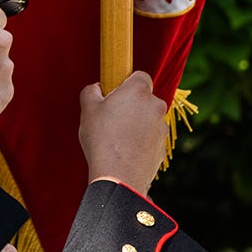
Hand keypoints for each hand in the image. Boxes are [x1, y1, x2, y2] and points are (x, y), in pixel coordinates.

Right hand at [78, 72, 169, 192]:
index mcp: (138, 91)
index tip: (115, 94)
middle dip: (132, 104)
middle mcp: (155, 105)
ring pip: (149, 118)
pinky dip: (142, 140)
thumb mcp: (88, 110)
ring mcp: (162, 127)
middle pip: (145, 98)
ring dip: (137, 123)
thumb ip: (91, 91)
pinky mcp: (163, 146)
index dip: (126, 83)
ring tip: (117, 138)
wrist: (119, 176)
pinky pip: (151, 137)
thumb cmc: (102, 139)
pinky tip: (126, 151)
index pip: (140, 75)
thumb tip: (96, 88)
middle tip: (112, 117)